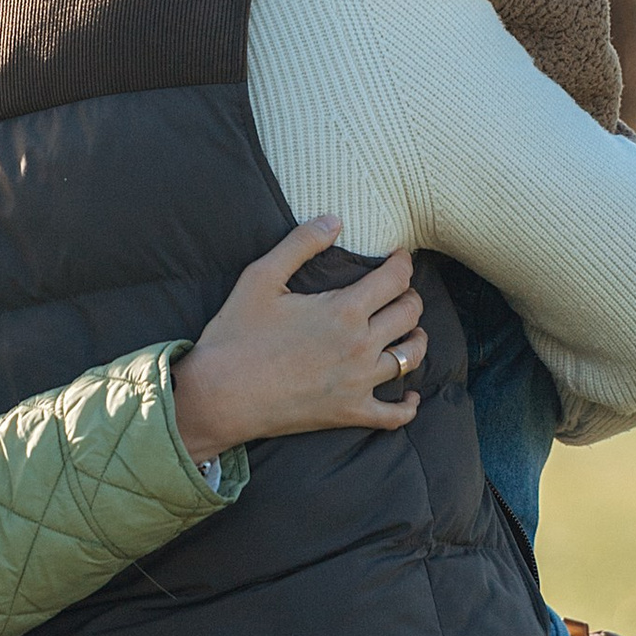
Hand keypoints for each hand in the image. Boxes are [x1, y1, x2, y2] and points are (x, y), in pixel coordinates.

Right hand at [169, 218, 425, 459]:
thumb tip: (334, 220)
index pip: (395, 279)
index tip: (400, 257)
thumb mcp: (261, 277)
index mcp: (344, 310)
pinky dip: (407, 407)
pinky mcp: (349, 413)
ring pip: (410, 358)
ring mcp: (358, 383)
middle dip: (410, 296)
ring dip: (416, 340)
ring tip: (410, 331)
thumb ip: (300, 244)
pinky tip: (410, 398)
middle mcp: (360, 345)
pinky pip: (394, 416)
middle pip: (409, 314)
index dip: (403, 263)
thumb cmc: (236, 334)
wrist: (219, 395)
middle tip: (401, 290)